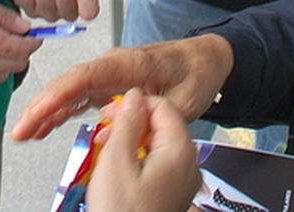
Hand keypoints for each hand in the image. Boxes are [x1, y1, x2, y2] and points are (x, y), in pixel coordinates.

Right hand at [0, 0, 39, 82]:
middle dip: (24, 52)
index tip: (35, 35)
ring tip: (5, 45)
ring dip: (10, 62)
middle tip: (21, 39)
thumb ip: (3, 14)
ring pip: (3, 75)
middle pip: (16, 65)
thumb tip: (23, 26)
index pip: (22, 48)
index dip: (33, 41)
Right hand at [11, 34, 232, 141]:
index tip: (38, 111)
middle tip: (20, 131)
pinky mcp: (111, 86)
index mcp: (130, 65)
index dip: (58, 94)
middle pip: (70, 84)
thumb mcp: (184, 100)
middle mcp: (114, 67)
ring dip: (47, 112)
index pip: (86, 77)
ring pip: (71, 93)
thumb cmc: (197, 72)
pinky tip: (46, 127)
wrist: (207, 60)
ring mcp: (111, 76)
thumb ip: (152, 111)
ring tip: (26, 134)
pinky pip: (81, 99)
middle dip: (42, 107)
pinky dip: (62, 112)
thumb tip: (117, 118)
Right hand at [86, 89, 200, 211]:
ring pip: (156, 145)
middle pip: (161, 125)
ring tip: (107, 155)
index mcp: (180, 151)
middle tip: (106, 134)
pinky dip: (137, 161)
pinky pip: (156, 165)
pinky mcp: (171, 195)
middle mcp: (188, 165)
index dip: (134, 104)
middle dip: (131, 125)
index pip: (162, 105)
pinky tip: (118, 173)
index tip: (113, 112)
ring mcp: (181, 182)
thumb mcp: (116, 161)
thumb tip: (133, 98)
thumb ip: (125, 123)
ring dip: (130, 143)